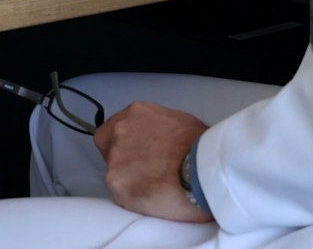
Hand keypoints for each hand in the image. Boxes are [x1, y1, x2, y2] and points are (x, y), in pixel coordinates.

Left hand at [94, 100, 211, 222]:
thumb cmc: (202, 146)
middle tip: (145, 173)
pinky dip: (135, 199)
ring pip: (115, 174)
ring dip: (131, 182)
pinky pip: (121, 195)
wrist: (203, 168)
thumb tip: (159, 141)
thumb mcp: (179, 122)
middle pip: (108, 149)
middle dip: (123, 161)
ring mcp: (115, 158)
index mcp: (135, 113)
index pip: (113, 129)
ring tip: (157, 188)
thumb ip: (157, 129)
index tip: (137, 155)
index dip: (122, 144)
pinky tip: (155, 198)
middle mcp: (119, 132)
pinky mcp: (117, 184)